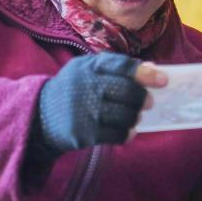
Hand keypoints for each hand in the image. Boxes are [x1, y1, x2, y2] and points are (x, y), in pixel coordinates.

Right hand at [35, 53, 167, 153]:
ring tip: (136, 116)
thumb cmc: (73, 90)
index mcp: (88, 66)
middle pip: (126, 91)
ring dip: (136, 116)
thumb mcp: (89, 72)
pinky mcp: (83, 132)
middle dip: (143, 98)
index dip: (145, 73)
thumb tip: (153, 67)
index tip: (163, 80)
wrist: (38, 116)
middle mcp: (85, 85)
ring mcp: (83, 110)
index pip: (122, 66)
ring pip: (125, 114)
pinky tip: (129, 131)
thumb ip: (118, 69)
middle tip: (149, 102)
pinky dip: (128, 133)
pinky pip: (116, 134)